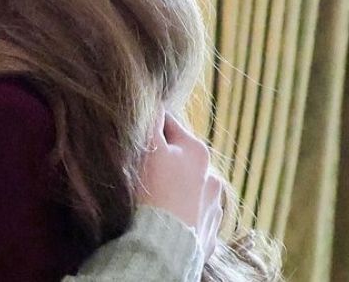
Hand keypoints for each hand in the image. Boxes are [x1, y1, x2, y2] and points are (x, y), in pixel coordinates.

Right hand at [138, 111, 222, 264]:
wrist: (163, 245)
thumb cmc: (153, 192)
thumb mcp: (149, 150)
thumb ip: (153, 123)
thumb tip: (156, 103)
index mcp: (197, 150)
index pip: (169, 124)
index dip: (149, 126)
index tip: (135, 132)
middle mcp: (212, 175)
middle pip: (181, 157)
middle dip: (165, 159)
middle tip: (142, 169)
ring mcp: (213, 205)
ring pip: (189, 186)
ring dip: (176, 186)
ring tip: (155, 198)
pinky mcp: (209, 231)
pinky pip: (193, 213)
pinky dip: (181, 212)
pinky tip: (166, 217)